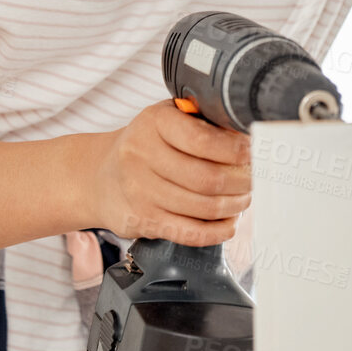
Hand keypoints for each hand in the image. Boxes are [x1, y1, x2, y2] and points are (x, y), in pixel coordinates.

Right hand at [88, 100, 252, 246]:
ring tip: (243, 199)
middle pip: (208, 178)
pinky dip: (216, 232)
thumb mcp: (164, 118)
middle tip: (254, 179)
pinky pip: (189, 233)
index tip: (253, 153)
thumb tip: (244, 132)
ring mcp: (140, 191)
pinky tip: (227, 223)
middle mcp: (142, 155)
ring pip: (202, 207)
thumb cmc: (142, 144)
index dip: (236, 150)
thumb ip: (199, 120)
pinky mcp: (142, 221)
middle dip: (242, 182)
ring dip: (234, 206)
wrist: (98, 176)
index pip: (203, 140)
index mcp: (153, 122)